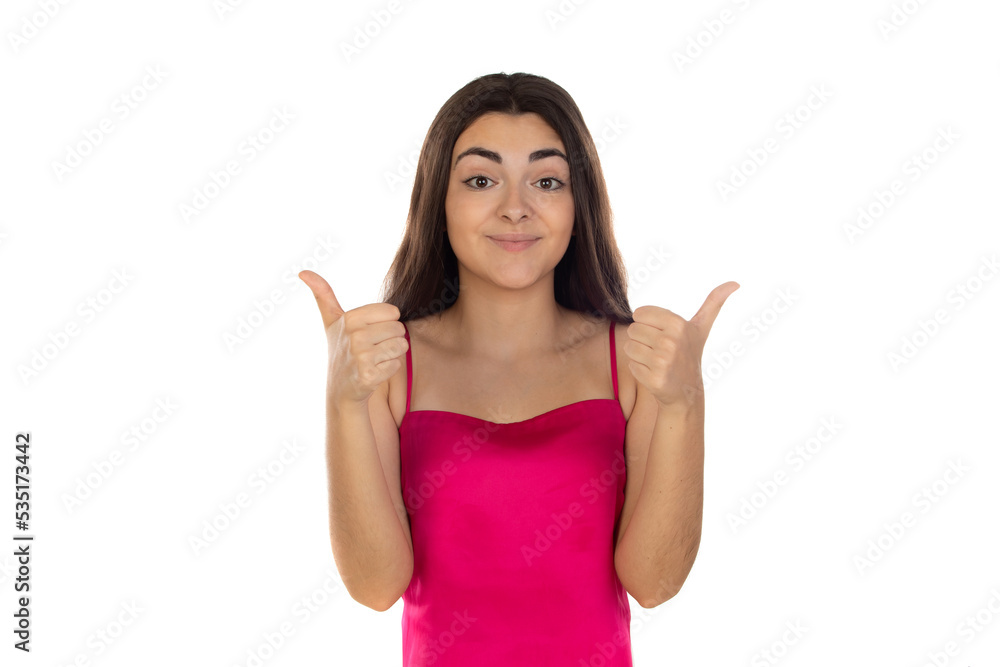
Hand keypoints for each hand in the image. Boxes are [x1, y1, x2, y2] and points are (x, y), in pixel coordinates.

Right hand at [298, 270, 408, 404]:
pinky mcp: (369, 376)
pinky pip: (396, 364)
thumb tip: (303, 271)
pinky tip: (374, 372)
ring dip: (392, 354)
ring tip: (374, 359)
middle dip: (390, 339)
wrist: (340, 389)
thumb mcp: (331, 321)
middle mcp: (354, 336)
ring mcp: (361, 356)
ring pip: (401, 346)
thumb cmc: (341, 350)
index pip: (393, 312)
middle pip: (399, 329)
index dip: (386, 323)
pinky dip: (389, 369)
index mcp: (350, 318)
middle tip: (372, 349)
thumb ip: (323, 294)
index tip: (369, 332)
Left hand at [623, 281, 739, 406]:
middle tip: (659, 349)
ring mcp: (662, 362)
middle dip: (642, 339)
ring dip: (638, 354)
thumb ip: (714, 302)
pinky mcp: (654, 379)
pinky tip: (654, 372)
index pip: (639, 314)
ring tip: (655, 360)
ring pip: (629, 347)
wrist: (687, 392)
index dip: (647, 324)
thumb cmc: (690, 353)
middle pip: (632, 330)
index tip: (661, 333)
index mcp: (678, 324)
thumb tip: (735, 282)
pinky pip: (631, 365)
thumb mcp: (701, 327)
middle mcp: (670, 342)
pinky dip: (638, 369)